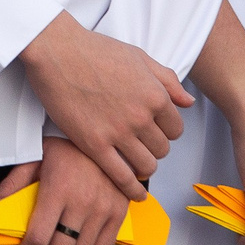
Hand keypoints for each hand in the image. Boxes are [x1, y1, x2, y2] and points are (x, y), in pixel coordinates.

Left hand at [0, 136, 127, 244]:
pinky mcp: (119, 214)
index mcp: (57, 189)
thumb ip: (10, 187)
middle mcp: (83, 203)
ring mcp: (104, 210)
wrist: (103, 134)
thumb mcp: (33, 160)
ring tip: (56, 243)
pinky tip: (77, 240)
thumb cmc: (64, 147)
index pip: (37, 238)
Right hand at [16, 15, 191, 198]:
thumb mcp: (138, 56)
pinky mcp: (94, 145)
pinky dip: (131, 189)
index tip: (154, 130)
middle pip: (162, 149)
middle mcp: (141, 116)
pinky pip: (121, 176)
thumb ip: (167, 80)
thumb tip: (188, 102)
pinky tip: (134, 194)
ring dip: (144, 166)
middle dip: (154, 148)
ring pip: (147, 165)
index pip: (176, 128)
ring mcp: (118, 132)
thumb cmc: (94, 49)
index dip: (166, 130)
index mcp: (155, 94)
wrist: (56, 50)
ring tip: (135, 163)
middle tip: (141, 143)